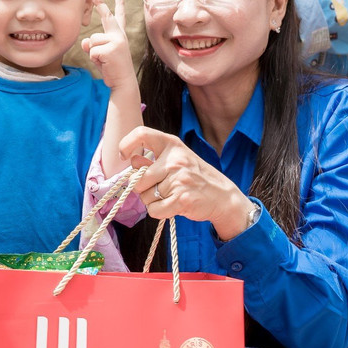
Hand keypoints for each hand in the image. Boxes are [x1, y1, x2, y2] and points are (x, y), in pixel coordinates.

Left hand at [82, 0, 134, 89]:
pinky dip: (94, 59)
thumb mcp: (100, 55)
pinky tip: (105, 63)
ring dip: (93, 52)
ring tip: (104, 60)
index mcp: (119, 36)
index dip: (119, 5)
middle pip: (107, 17)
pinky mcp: (112, 49)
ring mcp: (117, 41)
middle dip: (100, 4)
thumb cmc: (112, 68)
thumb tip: (85, 41)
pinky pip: (92, 50)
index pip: (119, 18)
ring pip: (92, 40)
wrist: (123, 82)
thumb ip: (92, 45)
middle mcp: (120, 36)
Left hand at [119, 126, 257, 239]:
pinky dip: (160, 212)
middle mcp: (174, 160)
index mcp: (172, 145)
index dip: (126, 145)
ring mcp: (179, 179)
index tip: (125, 157)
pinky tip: (174, 206)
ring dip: (153, 201)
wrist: (223, 196)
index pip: (141, 134)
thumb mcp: (177, 160)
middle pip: (138, 179)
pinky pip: (154, 210)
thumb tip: (130, 159)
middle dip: (144, 189)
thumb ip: (153, 159)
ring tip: (171, 196)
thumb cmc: (195, 177)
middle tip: (161, 189)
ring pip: (145, 197)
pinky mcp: (181, 199)